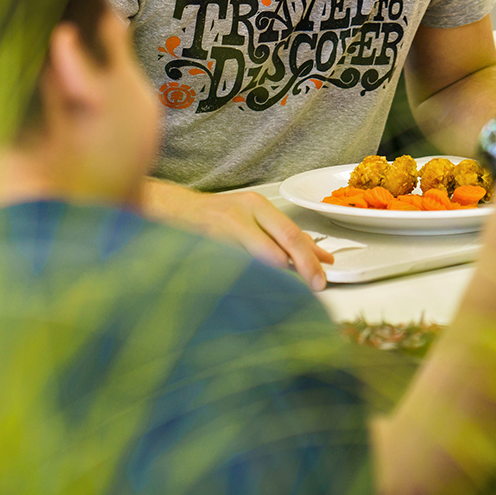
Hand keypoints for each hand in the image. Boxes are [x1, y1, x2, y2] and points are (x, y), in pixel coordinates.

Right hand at [140, 179, 334, 291]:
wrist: (172, 211)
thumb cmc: (216, 217)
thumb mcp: (253, 218)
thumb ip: (281, 236)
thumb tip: (316, 257)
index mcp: (254, 205)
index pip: (290, 233)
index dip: (310, 257)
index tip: (323, 275)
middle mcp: (239, 215)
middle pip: (279, 246)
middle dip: (302, 268)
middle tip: (316, 284)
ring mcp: (221, 233)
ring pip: (259, 263)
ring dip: (275, 279)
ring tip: (286, 289)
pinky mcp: (207, 251)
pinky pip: (237, 272)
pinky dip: (251, 282)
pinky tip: (257, 288)